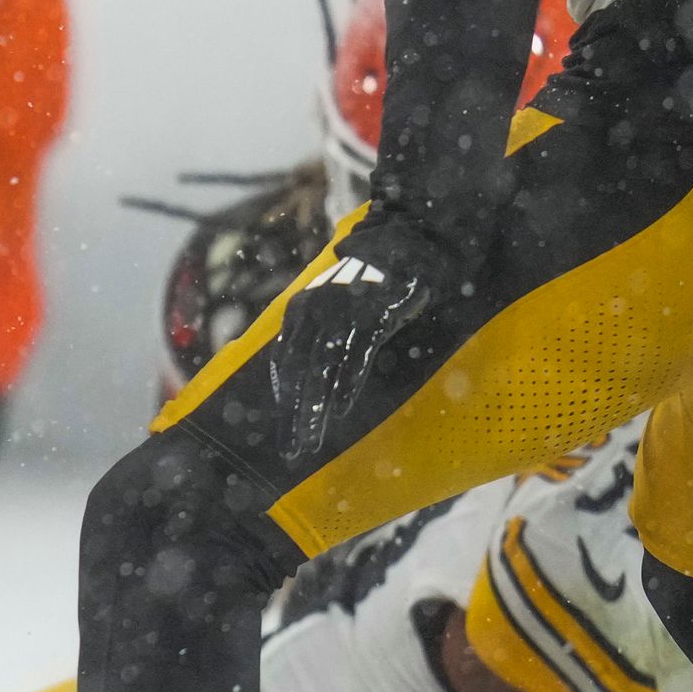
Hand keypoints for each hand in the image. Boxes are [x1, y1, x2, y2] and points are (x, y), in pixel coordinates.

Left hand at [268, 211, 460, 467]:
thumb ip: (325, 336)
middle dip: (294, 414)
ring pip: (320, 369)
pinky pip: (354, 356)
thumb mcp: (339, 304)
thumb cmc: (375, 279)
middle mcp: (315, 311)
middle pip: (297, 372)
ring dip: (314, 408)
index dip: (284, 397)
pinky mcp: (371, 314)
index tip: (282, 429)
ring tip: (309, 441)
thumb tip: (315, 374)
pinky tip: (339, 411)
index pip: (285, 361)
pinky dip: (345, 384)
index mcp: (303, 311)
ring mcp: (341, 312)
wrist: (411, 242)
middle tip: (291, 450)